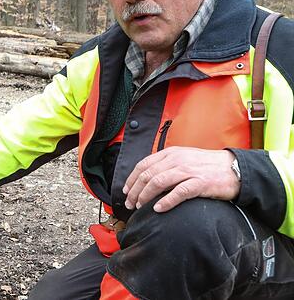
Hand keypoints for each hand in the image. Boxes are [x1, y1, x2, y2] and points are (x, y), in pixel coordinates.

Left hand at [123, 147, 239, 212]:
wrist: (235, 169)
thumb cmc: (208, 166)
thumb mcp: (184, 159)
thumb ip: (167, 165)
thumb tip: (148, 178)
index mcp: (171, 153)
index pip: (144, 165)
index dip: (132, 179)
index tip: (126, 191)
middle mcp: (177, 160)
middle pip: (147, 175)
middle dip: (135, 191)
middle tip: (130, 204)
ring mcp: (188, 171)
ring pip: (158, 182)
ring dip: (145, 196)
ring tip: (140, 207)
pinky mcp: (200, 183)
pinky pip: (178, 192)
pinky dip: (166, 201)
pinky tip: (158, 209)